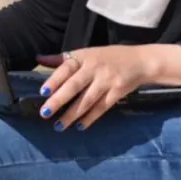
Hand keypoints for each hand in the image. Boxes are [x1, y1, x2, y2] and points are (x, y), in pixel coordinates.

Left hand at [35, 44, 180, 130]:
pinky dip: (90, 118)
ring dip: (72, 115)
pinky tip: (80, 126)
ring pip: (87, 101)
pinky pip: (101, 108)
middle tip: (45, 113)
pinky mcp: (117, 92)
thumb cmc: (109, 57)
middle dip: (59, 100)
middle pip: (75, 85)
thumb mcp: (88, 53)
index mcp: (86, 57)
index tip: (43, 91)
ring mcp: (107, 81)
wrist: (141, 61)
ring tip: (58, 127)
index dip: (55, 79)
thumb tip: (39, 59)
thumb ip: (63, 59)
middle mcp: (96, 68)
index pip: (67, 67)